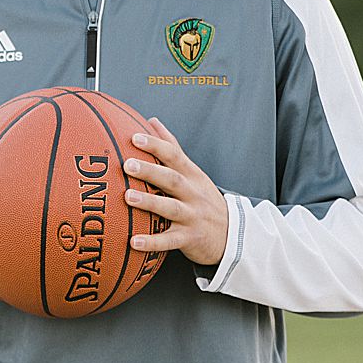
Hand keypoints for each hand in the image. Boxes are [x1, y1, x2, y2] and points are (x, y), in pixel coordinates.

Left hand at [123, 117, 228, 265]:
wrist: (234, 235)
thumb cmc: (203, 198)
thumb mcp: (192, 171)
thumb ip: (172, 147)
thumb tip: (151, 120)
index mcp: (191, 175)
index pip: (174, 155)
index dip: (155, 145)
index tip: (134, 137)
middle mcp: (193, 194)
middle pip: (172, 179)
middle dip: (150, 171)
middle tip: (127, 165)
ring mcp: (192, 217)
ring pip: (171, 208)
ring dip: (149, 203)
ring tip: (127, 197)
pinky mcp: (190, 239)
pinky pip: (169, 241)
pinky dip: (152, 242)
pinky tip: (132, 241)